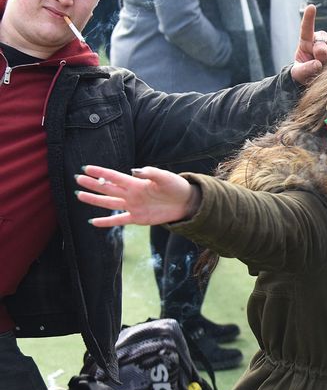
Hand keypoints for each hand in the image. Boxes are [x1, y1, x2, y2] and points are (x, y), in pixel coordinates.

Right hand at [75, 165, 200, 226]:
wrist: (186, 202)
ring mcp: (133, 206)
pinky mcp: (137, 218)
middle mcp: (131, 194)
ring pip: (109, 203)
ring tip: (79, 195)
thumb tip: (134, 170)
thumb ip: (151, 173)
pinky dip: (106, 222)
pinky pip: (119, 220)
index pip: (114, 177)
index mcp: (136, 183)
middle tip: (77, 178)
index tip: (86, 168)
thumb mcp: (165, 177)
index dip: (101, 172)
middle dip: (92, 184)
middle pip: (107, 189)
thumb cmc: (176, 186)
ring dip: (94, 200)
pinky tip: (93, 222)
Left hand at [290, 4, 326, 84]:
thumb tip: (318, 64)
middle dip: (320, 58)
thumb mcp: (298, 73)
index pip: (306, 28)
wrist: (316, 80)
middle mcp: (322, 38)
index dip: (309, 18)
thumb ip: (305, 69)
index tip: (311, 7)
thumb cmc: (304, 74)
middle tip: (319, 66)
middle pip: (322, 45)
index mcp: (307, 41)